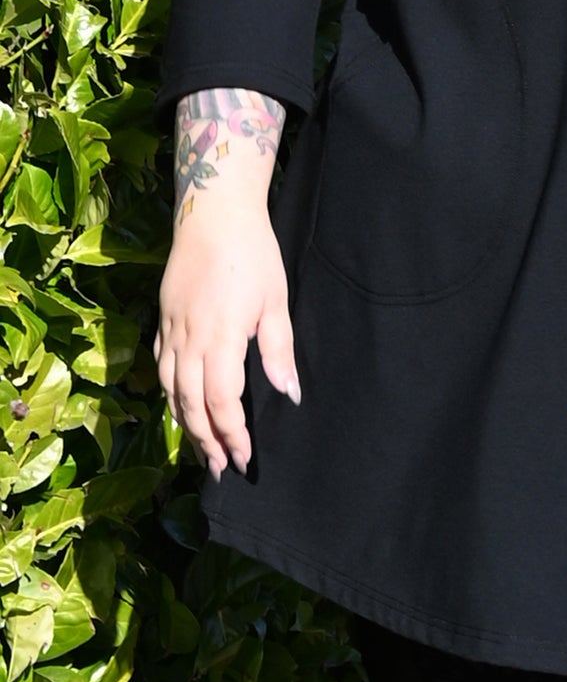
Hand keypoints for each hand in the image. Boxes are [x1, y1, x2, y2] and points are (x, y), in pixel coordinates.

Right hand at [155, 197, 301, 480]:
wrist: (213, 212)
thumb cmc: (253, 253)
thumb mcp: (276, 300)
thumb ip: (279, 350)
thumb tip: (289, 394)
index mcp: (221, 337)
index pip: (221, 402)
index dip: (231, 434)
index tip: (244, 458)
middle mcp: (189, 339)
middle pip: (190, 404)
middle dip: (205, 440)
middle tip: (220, 469)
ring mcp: (171, 328)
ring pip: (170, 389)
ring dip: (185, 423)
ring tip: (200, 448)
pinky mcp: (163, 317)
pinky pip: (161, 366)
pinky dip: (169, 393)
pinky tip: (179, 404)